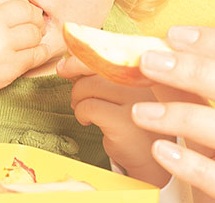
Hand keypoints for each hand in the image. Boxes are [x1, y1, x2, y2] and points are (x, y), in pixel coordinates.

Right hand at [0, 0, 49, 102]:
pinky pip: (36, 55)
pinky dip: (40, 52)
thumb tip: (22, 5)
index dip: (23, 5)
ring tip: (30, 40)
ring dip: (36, 36)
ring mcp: (3, 45)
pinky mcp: (9, 67)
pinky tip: (35, 51)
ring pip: (35, 34)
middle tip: (33, 25)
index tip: (23, 13)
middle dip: (34, 19)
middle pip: (29, 14)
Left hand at [56, 56, 172, 186]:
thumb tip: (68, 60)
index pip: (107, 55)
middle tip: (76, 99)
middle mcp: (142, 82)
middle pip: (95, 70)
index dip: (82, 59)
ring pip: (90, 87)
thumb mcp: (121, 94)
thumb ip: (103, 75)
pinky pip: (89, 107)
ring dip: (77, 99)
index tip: (65, 66)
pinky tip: (86, 121)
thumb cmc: (132, 122)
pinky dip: (81, 113)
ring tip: (82, 111)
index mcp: (142, 72)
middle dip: (78, 84)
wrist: (150, 159)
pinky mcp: (125, 121)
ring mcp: (136, 101)